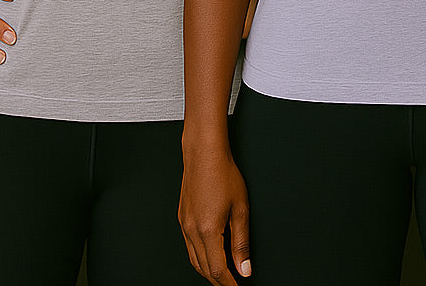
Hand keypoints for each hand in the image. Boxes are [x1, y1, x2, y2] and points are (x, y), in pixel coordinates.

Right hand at [179, 146, 251, 283]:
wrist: (204, 153)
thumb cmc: (224, 173)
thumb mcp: (240, 208)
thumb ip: (241, 242)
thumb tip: (244, 268)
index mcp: (207, 230)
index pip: (217, 270)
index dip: (228, 283)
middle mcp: (192, 231)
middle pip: (204, 268)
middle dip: (218, 280)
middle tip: (232, 283)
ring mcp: (184, 225)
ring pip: (194, 259)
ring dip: (208, 270)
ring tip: (223, 274)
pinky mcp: (182, 218)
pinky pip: (189, 247)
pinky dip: (200, 257)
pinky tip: (209, 254)